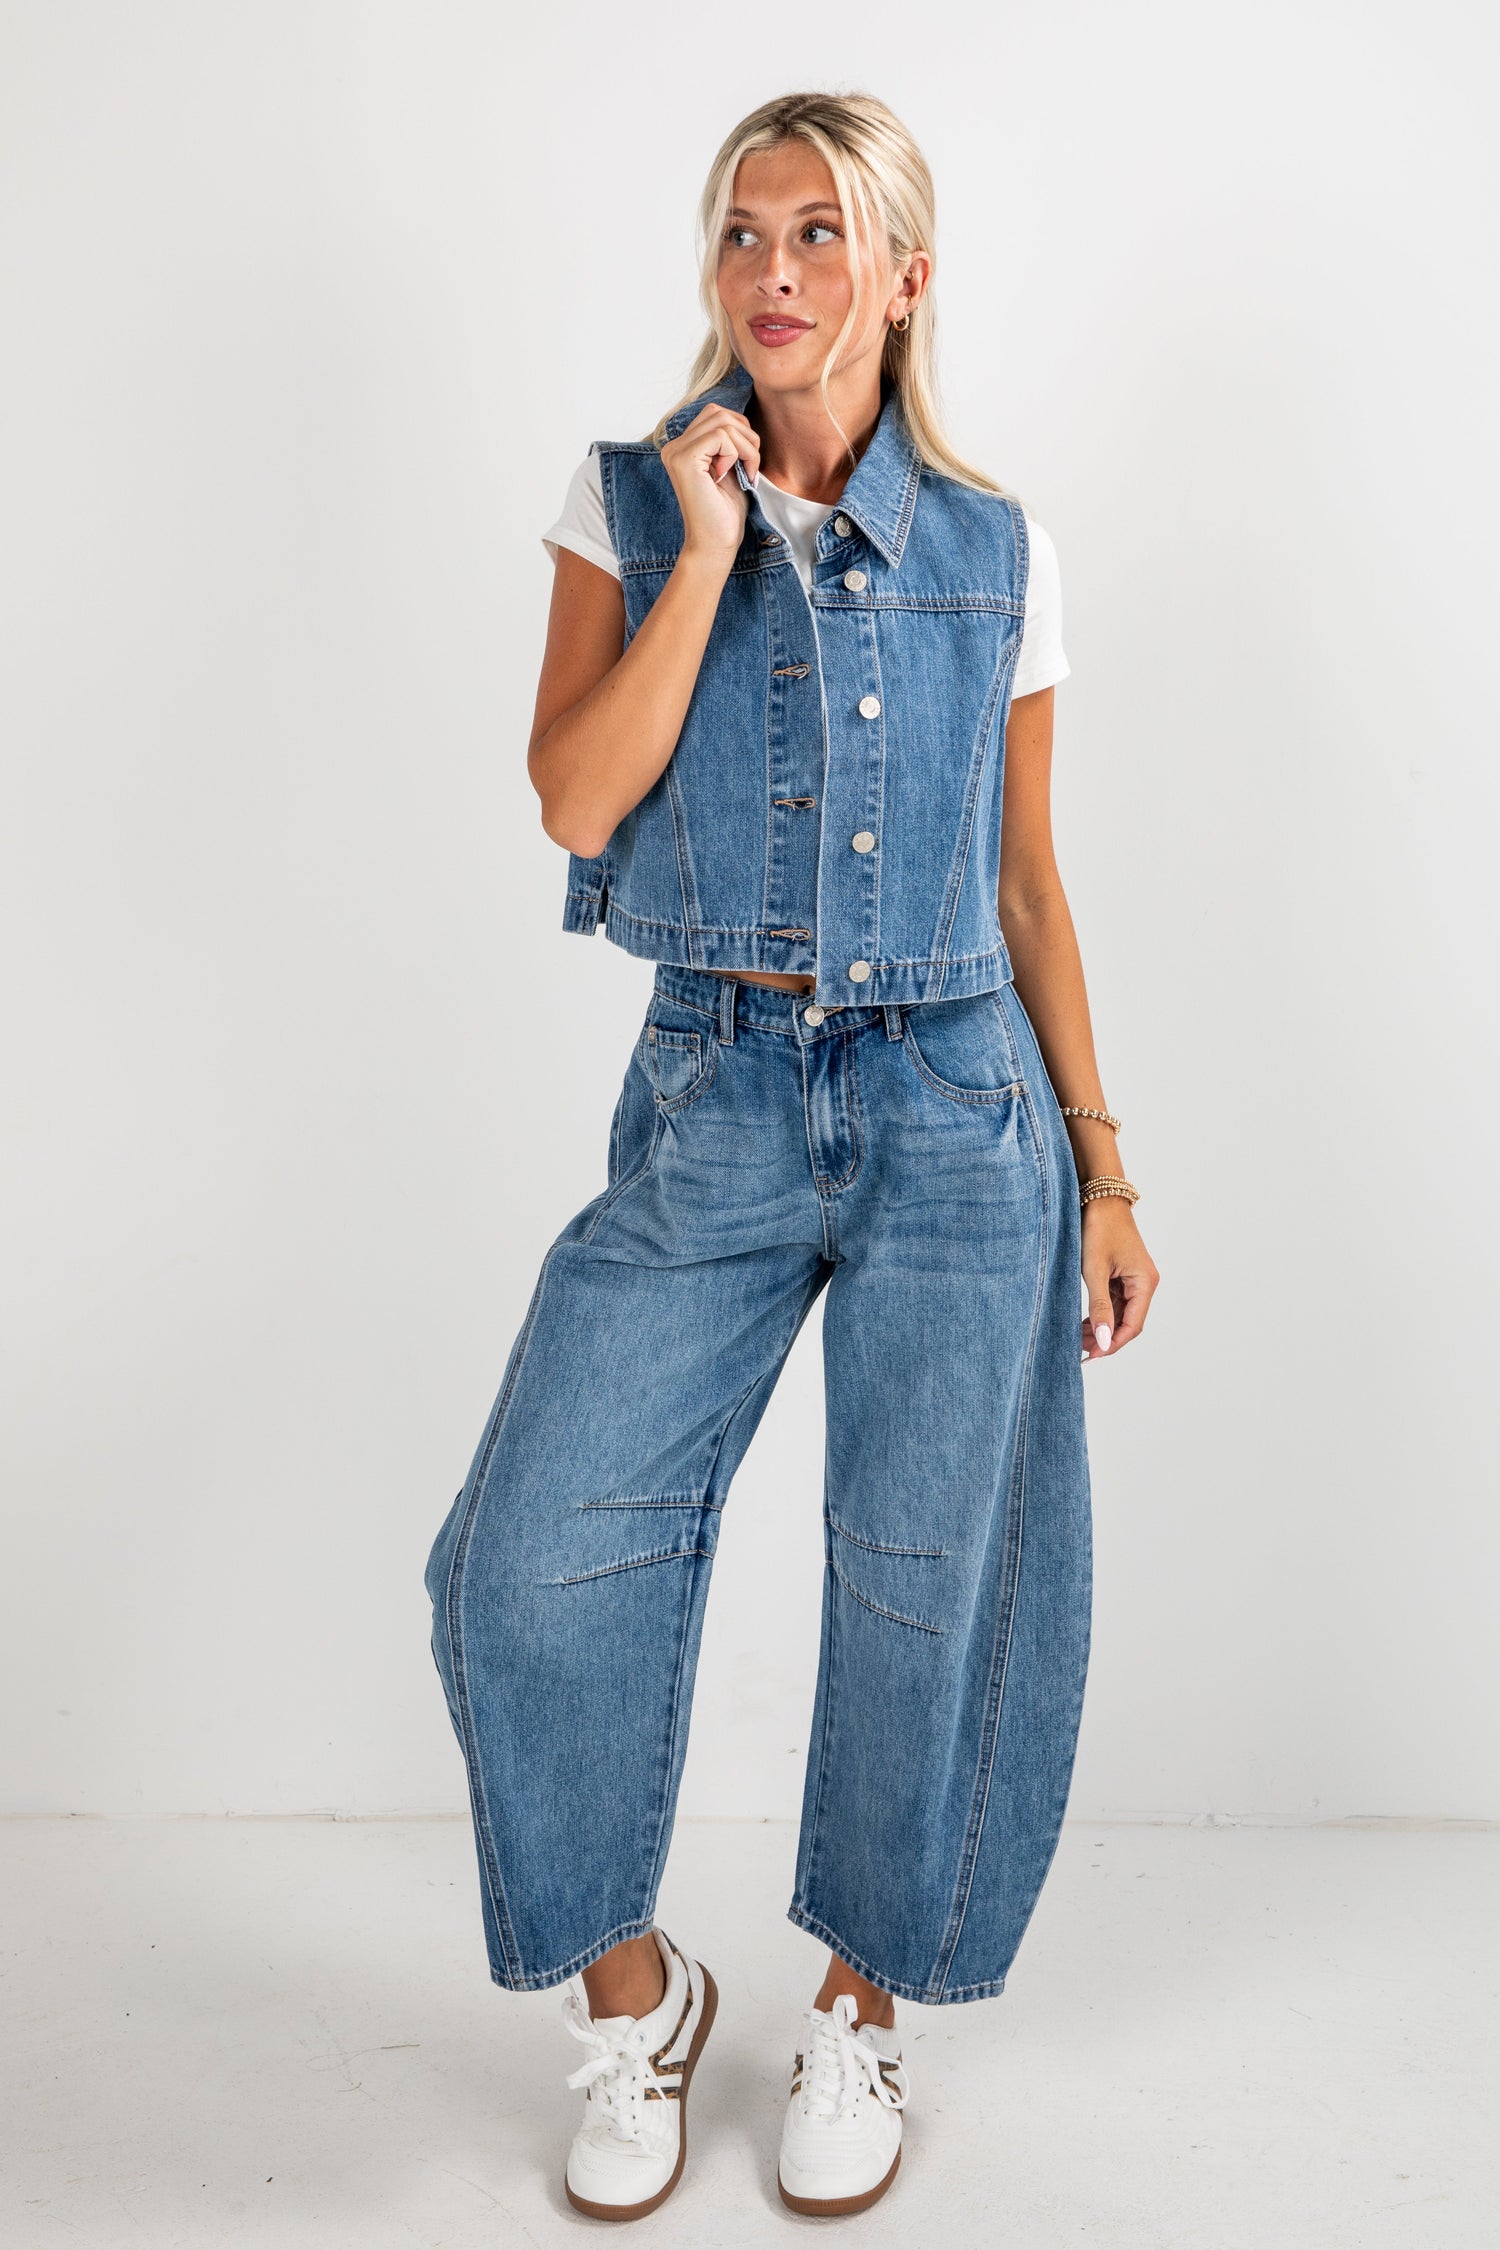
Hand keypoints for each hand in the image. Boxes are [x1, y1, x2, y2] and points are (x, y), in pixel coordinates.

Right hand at [659, 405, 760, 567]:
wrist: (715, 544)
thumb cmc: (725, 513)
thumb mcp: (731, 467)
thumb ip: (730, 441)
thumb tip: (741, 419)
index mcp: (683, 448)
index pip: (715, 414)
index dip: (740, 432)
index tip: (746, 463)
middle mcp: (674, 447)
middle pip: (719, 413)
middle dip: (746, 436)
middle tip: (750, 467)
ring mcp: (676, 452)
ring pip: (723, 422)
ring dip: (746, 446)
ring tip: (745, 472)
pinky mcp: (684, 459)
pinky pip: (721, 436)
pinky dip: (738, 454)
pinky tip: (732, 476)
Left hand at [1080, 1198, 1158, 1360]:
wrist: (1098, 1196)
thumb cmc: (1098, 1228)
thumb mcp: (1095, 1270)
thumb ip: (1100, 1307)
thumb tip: (1103, 1341)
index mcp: (1145, 1282)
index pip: (1132, 1326)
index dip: (1112, 1343)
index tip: (1091, 1356)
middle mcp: (1143, 1282)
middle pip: (1127, 1322)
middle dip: (1104, 1337)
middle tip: (1079, 1349)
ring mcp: (1132, 1278)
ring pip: (1119, 1313)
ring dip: (1101, 1327)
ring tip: (1077, 1338)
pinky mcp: (1121, 1273)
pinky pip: (1114, 1301)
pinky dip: (1100, 1313)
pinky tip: (1083, 1322)